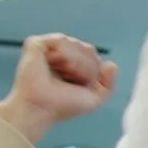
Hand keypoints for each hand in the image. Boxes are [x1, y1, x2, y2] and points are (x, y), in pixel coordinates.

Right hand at [0, 33, 118, 141]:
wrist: (42, 108)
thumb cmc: (64, 106)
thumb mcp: (94, 99)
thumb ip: (108, 84)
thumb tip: (111, 64)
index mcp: (71, 64)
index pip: (92, 55)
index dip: (92, 70)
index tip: (78, 85)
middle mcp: (59, 54)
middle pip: (87, 48)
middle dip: (84, 67)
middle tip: (68, 79)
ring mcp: (47, 48)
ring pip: (75, 43)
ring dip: (74, 63)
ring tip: (60, 73)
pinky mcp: (35, 44)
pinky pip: (61, 40)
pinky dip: (63, 54)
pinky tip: (54, 64)